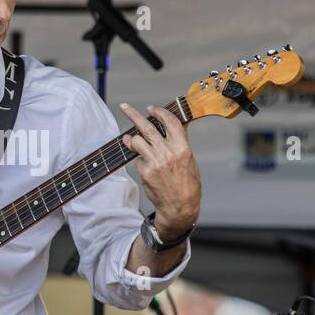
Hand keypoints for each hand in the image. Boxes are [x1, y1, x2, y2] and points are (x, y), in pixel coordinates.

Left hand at [120, 103, 200, 239]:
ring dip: (132, 138)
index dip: (159, 113)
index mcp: (182, 148)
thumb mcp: (190, 160)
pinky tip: (145, 165)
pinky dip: (139, 159)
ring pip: (137, 141)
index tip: (151, 109)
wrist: (179, 206)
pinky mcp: (145, 172)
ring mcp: (154, 162)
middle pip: (147, 127)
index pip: (170, 122)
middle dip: (133, 115)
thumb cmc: (187, 184)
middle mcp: (168, 153)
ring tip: (130, 139)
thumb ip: (181, 141)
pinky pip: (137, 159)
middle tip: (124, 107)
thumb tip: (177, 123)